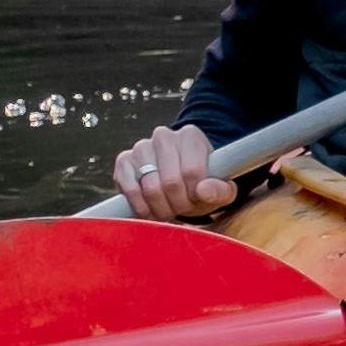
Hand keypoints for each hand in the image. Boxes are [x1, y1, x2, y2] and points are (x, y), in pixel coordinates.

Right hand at [115, 125, 237, 219]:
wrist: (178, 181)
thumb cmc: (201, 185)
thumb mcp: (221, 189)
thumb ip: (220, 190)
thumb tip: (203, 190)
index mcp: (190, 136)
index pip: (192, 171)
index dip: (194, 194)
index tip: (196, 199)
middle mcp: (164, 136)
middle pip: (170, 182)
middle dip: (178, 204)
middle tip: (182, 208)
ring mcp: (141, 147)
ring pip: (150, 188)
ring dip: (160, 208)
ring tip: (168, 209)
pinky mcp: (124, 161)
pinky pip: (130, 190)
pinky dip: (141, 207)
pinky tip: (151, 210)